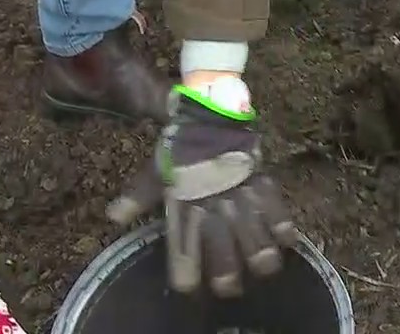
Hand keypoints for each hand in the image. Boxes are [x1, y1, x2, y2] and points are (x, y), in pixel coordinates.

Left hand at [106, 73, 298, 296]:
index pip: (184, 243)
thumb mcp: (155, 170)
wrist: (211, 111)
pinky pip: (275, 207)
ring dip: (258, 254)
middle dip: (226, 271)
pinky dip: (282, 224)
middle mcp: (212, 203)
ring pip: (253, 232)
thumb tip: (113, 218)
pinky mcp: (260, 180)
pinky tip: (287, 240)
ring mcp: (239, 193)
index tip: (188, 286)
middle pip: (222, 246)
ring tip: (263, 268)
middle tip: (229, 288)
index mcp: (183, 201)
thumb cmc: (181, 144)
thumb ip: (138, 197)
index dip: (186, 268)